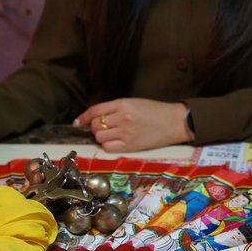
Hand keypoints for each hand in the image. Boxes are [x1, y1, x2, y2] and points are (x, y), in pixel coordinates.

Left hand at [72, 98, 191, 151]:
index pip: (95, 110)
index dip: (83, 117)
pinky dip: (108, 146)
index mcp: (122, 104)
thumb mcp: (134, 103)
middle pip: (95, 125)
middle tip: (105, 129)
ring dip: (101, 137)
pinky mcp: (130, 145)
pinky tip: (115, 143)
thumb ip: (116, 108)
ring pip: (100, 137)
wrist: (173, 122)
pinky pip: (108, 147)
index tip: (77, 122)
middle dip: (96, 128)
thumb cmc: (155, 112)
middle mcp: (122, 117)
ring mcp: (126, 132)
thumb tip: (98, 117)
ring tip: (112, 136)